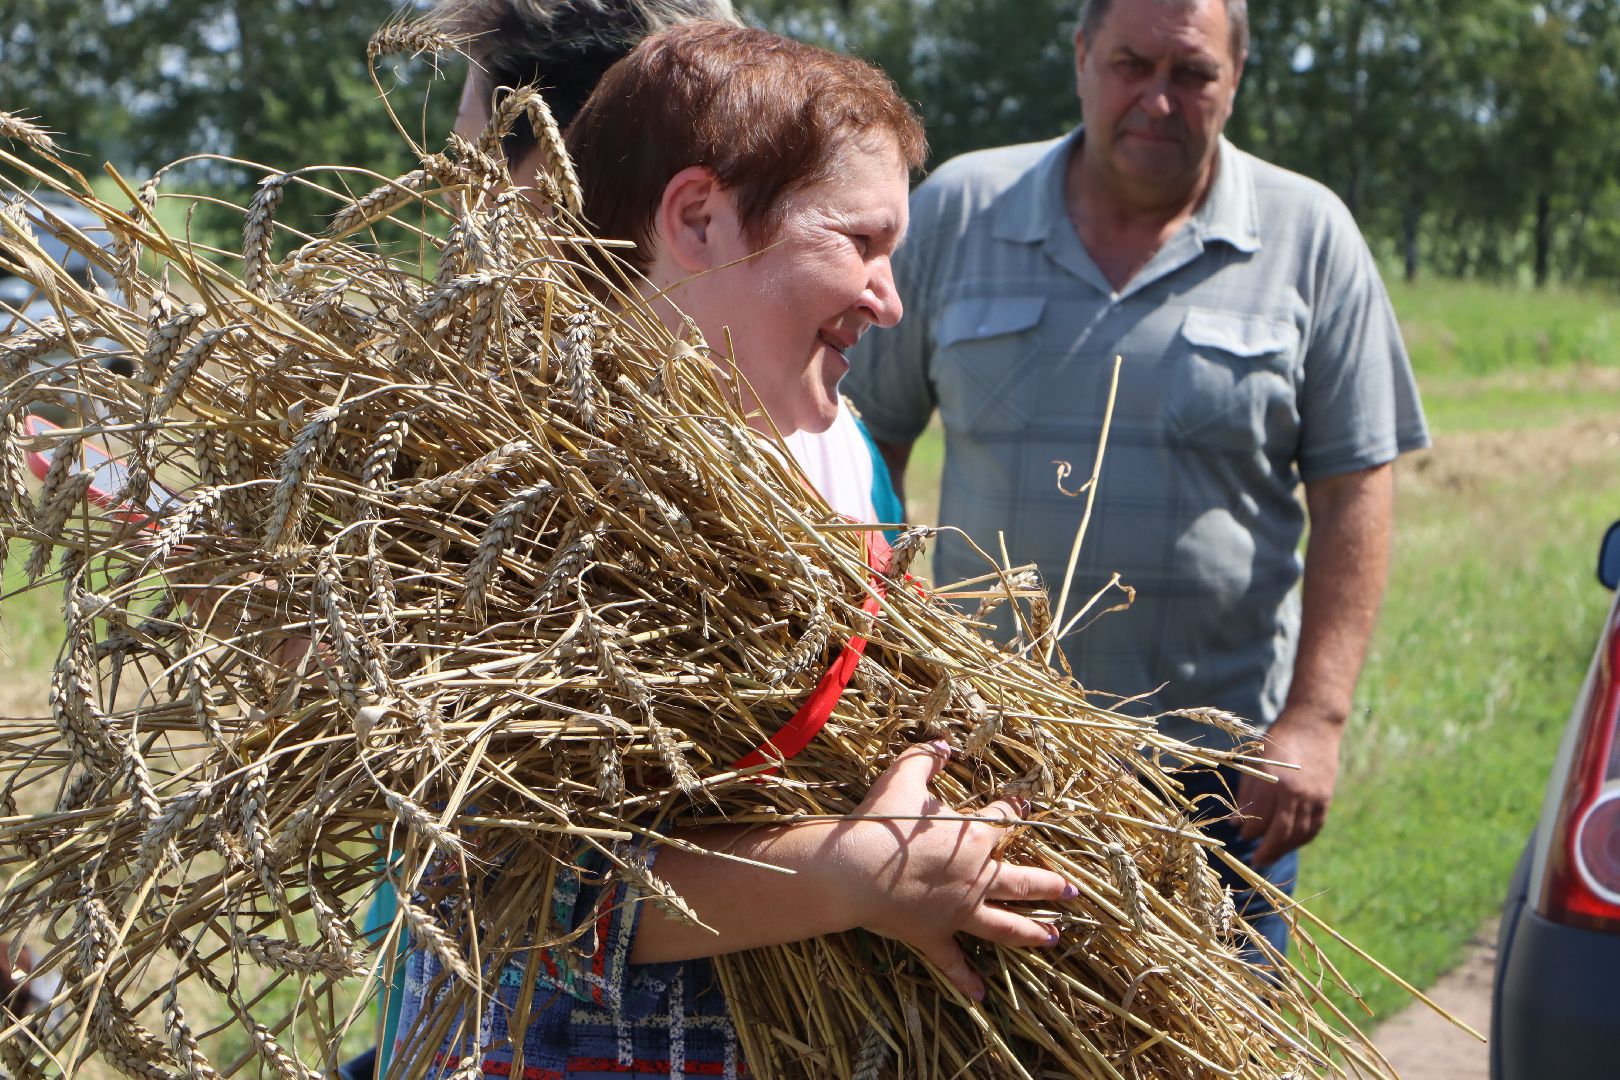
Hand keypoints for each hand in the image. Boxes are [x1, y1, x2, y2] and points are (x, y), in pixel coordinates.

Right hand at [833, 742, 1075, 1000]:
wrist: (855, 870)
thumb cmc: (882, 822)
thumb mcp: (902, 777)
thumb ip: (924, 758)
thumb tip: (941, 744)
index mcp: (975, 836)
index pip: (1004, 819)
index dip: (1015, 810)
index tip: (1025, 808)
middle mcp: (977, 876)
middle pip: (1022, 881)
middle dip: (1050, 886)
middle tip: (1073, 892)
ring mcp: (958, 911)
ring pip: (1004, 925)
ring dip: (1030, 932)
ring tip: (1053, 938)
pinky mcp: (934, 935)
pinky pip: (953, 962)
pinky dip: (966, 979)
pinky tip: (981, 996)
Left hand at [1237, 707, 1343, 866]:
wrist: (1313, 724)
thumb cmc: (1277, 740)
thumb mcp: (1255, 761)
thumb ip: (1246, 793)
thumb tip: (1235, 822)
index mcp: (1273, 781)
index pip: (1259, 818)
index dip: (1249, 831)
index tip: (1241, 835)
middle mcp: (1295, 792)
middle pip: (1280, 832)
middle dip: (1267, 850)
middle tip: (1256, 861)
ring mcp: (1314, 796)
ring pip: (1299, 834)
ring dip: (1284, 849)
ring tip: (1271, 856)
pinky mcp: (1326, 798)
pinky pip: (1314, 827)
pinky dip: (1302, 839)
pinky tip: (1290, 843)